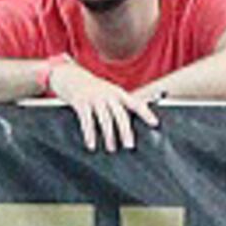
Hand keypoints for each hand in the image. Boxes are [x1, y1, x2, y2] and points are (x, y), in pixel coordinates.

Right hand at [43, 55, 159, 150]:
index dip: (146, 113)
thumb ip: (119, 105)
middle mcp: (108, 95)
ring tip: (112, 149)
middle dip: (126, 131)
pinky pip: (87, 121)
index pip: (136, 103)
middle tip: (129, 145)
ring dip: (109, 136)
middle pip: (120, 115)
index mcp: (118, 93)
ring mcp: (95, 98)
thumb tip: (129, 124)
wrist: (70, 76)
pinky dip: (90, 134)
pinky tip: (92, 144)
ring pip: (105, 119)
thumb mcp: (109, 92)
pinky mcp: (81, 103)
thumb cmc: (93, 89)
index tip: (155, 123)